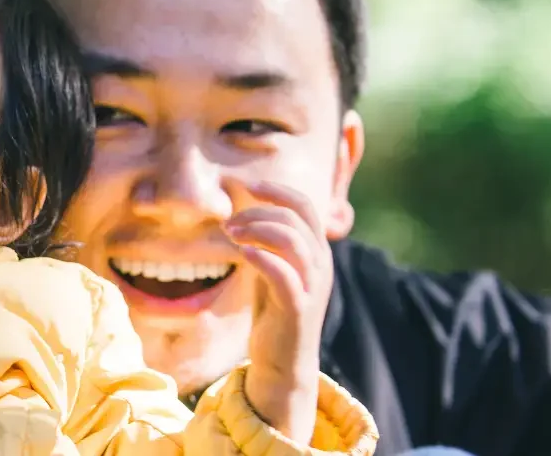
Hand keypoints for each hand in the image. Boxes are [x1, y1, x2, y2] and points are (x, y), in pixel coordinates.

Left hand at [225, 181, 332, 442]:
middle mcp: (320, 265)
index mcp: (316, 252)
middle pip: (298, 217)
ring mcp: (312, 287)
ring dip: (258, 230)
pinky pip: (285, 275)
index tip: (247, 187)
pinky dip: (262, 259)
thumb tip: (243, 213)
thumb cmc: (274, 313)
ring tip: (231, 235)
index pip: (305, 206)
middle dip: (260, 211)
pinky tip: (241, 254)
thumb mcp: (271, 270)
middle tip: (229, 223)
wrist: (282, 363)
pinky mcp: (298, 309)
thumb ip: (266, 244)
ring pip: (293, 241)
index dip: (277, 191)